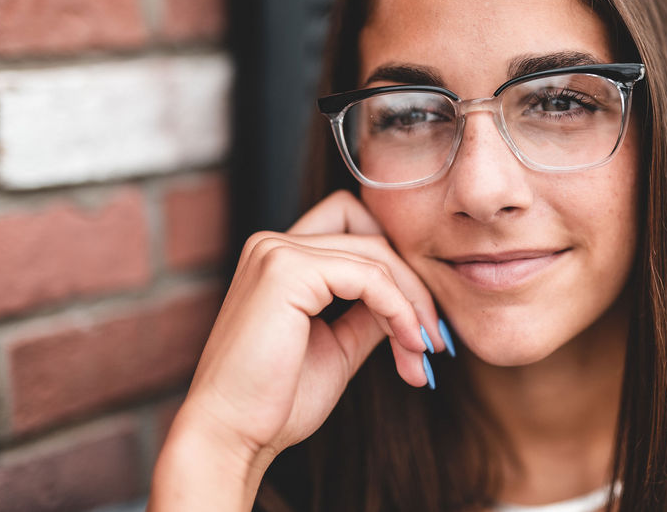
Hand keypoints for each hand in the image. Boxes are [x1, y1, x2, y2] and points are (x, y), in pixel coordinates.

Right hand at [150, 190, 444, 509]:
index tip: (424, 323)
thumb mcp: (338, 345)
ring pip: (377, 255)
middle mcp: (273, 244)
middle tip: (434, 340)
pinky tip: (408, 345)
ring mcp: (276, 252)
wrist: (232, 438)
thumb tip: (414, 301)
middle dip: (413, 287)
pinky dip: (399, 310)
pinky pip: (369, 277)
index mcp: (280, 258)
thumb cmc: (276, 402)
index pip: (356, 228)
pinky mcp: (286, 271)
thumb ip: (370, 313)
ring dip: (412, 305)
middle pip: (373, 236)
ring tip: (423, 352)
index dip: (397, 268)